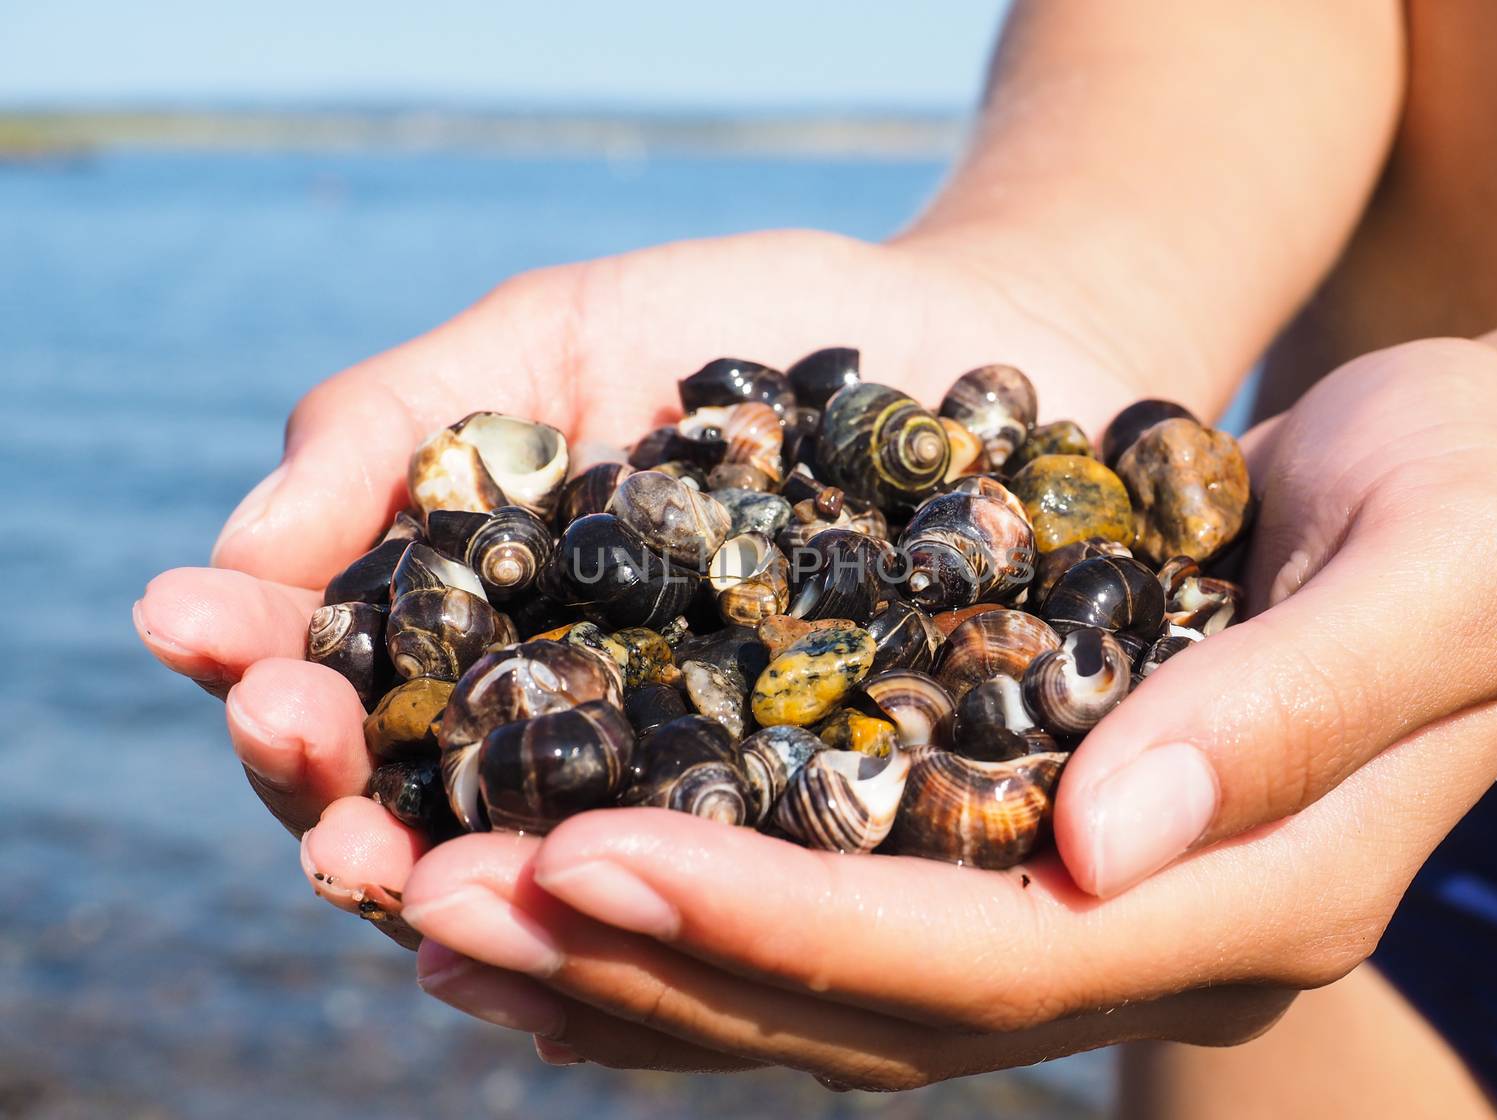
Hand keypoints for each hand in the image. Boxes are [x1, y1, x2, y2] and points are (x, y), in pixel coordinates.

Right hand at [131, 230, 1152, 928]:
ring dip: (480, 897)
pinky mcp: (827, 830)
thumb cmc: (737, 327)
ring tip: (424, 884)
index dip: (276, 689)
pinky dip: (679, 917)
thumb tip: (231, 555)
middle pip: (424, 816)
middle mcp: (568, 748)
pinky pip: (749, 890)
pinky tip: (630, 934)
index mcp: (478, 644)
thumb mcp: (548, 340)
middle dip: (346, 808)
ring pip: (562, 880)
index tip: (232, 665)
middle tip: (316, 800)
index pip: (344, 694)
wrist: (964, 338)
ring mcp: (695, 800)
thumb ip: (391, 426)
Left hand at [395, 338, 1496, 1085]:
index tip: (588, 861)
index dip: (778, 926)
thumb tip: (1098, 839)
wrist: (1454, 481)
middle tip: (438, 897)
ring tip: (430, 904)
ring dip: (620, 956)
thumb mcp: (1441, 565)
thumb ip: (1293, 713)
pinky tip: (537, 870)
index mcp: (1244, 900)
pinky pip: (815, 911)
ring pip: (814, 987)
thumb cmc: (1469, 495)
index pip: (977, 957)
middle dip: (647, 956)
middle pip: (861, 1002)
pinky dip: (675, 907)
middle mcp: (1132, 939)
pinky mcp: (998, 847)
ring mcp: (1063, 914)